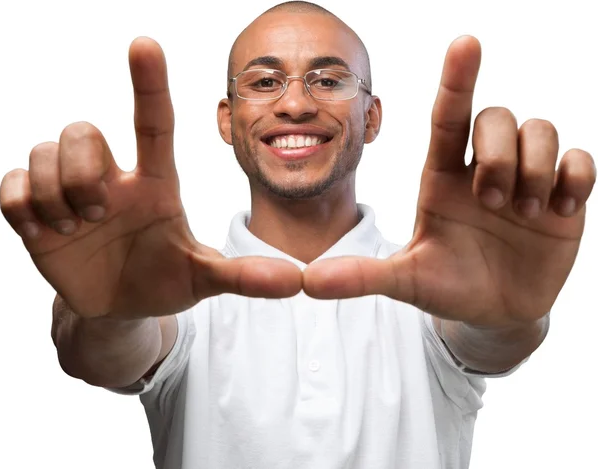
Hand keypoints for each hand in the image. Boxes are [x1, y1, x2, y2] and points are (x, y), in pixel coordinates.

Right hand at [0, 37, 300, 318]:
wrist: (121, 307)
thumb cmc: (166, 281)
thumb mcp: (204, 278)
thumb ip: (243, 276)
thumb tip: (296, 282)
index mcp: (156, 183)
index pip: (153, 123)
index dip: (149, 84)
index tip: (145, 44)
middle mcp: (112, 178)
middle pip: (84, 130)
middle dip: (84, 169)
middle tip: (100, 211)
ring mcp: (70, 193)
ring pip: (42, 151)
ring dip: (56, 193)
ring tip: (78, 228)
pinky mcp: (35, 213)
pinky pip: (10, 185)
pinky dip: (25, 208)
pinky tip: (48, 233)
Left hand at [303, 36, 595, 325]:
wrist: (492, 313)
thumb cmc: (445, 288)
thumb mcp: (405, 281)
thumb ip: (361, 276)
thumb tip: (306, 282)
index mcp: (441, 176)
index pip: (448, 116)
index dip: (457, 79)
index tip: (465, 43)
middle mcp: (481, 168)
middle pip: (497, 116)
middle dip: (498, 153)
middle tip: (494, 203)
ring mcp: (524, 179)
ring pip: (539, 129)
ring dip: (533, 168)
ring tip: (523, 212)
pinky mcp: (562, 196)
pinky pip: (579, 159)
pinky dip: (572, 178)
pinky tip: (557, 210)